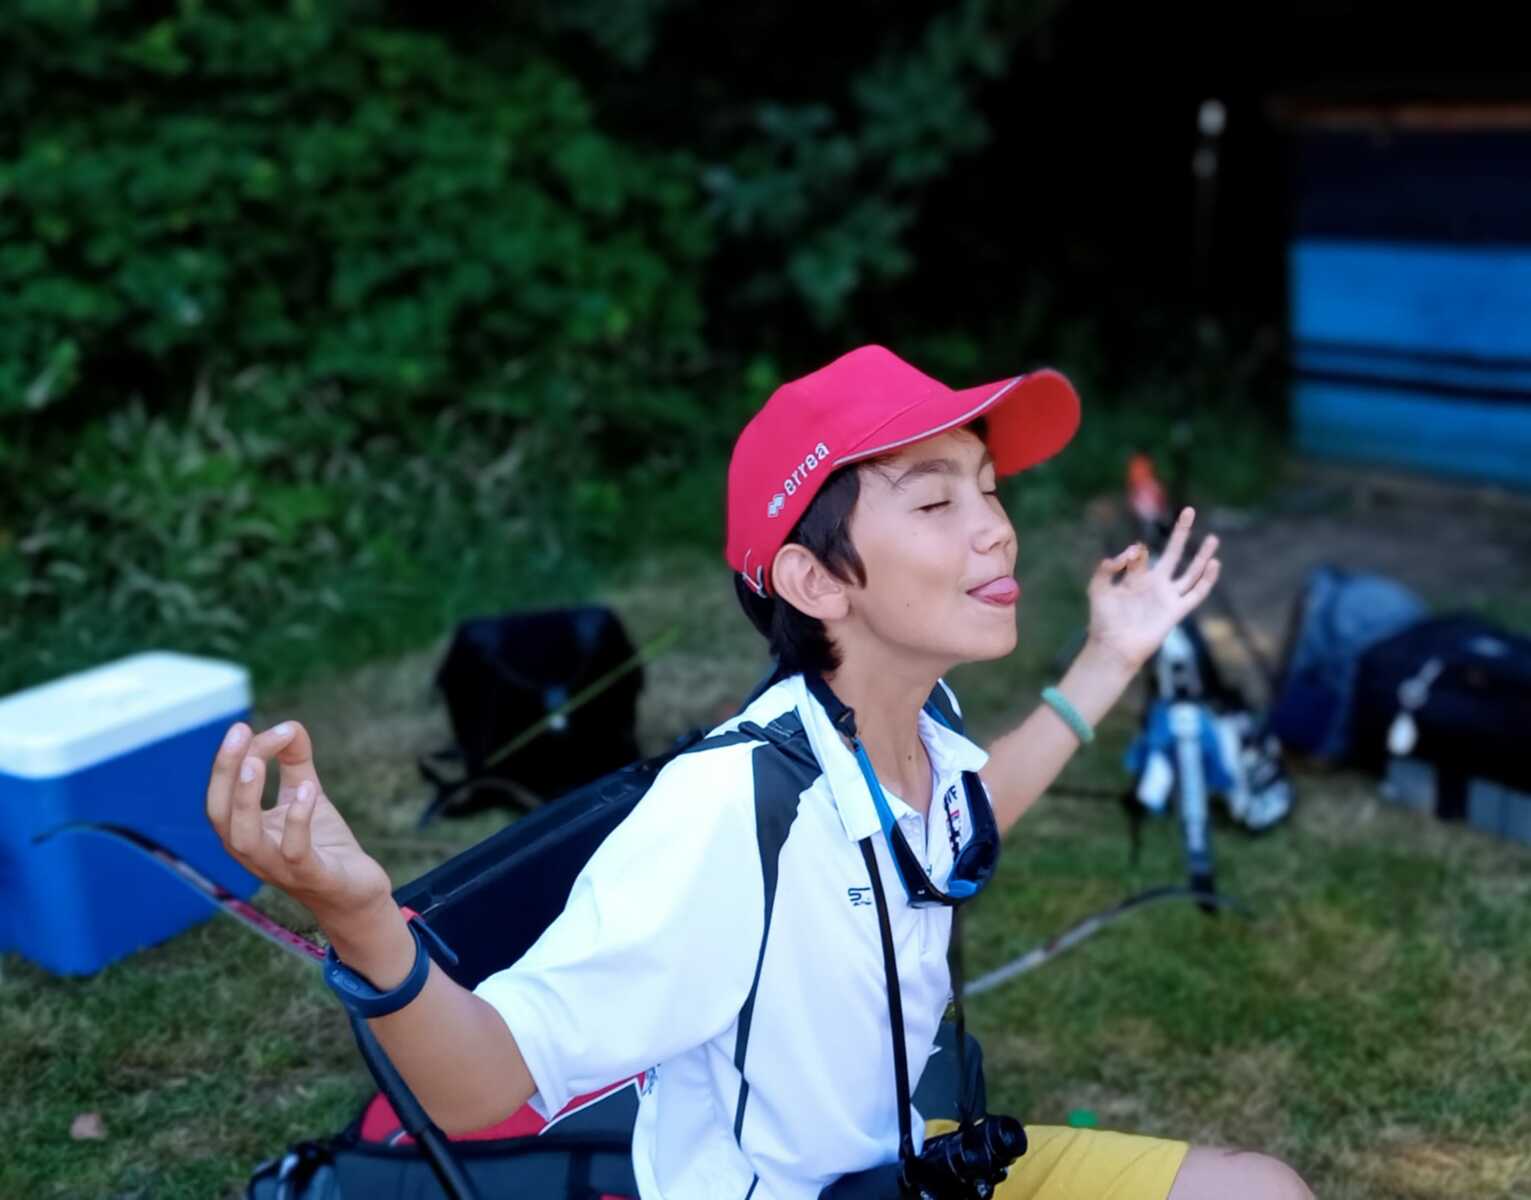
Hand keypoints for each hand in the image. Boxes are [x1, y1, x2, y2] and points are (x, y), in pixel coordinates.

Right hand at [205, 720, 392, 923]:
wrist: (357, 893)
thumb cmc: (324, 844)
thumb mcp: (306, 795)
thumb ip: (295, 761)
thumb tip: (288, 725)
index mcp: (246, 832)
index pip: (222, 795)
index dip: (229, 760)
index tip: (245, 727)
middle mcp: (253, 852)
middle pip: (221, 815)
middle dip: (225, 772)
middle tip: (239, 733)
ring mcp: (279, 868)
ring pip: (245, 839)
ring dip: (247, 799)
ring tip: (256, 762)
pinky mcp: (313, 876)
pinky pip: (296, 851)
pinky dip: (297, 820)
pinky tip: (308, 790)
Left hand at [1085, 506, 1221, 673]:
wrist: (1114, 646)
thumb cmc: (1103, 620)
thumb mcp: (1097, 589)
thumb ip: (1106, 569)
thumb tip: (1127, 553)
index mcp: (1136, 577)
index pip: (1142, 555)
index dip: (1135, 552)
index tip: (1130, 555)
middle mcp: (1154, 584)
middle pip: (1174, 553)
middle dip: (1182, 532)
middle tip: (1189, 510)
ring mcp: (1167, 597)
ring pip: (1191, 572)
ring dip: (1202, 555)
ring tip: (1213, 538)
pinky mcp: (1176, 611)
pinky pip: (1196, 593)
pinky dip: (1207, 579)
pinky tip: (1214, 563)